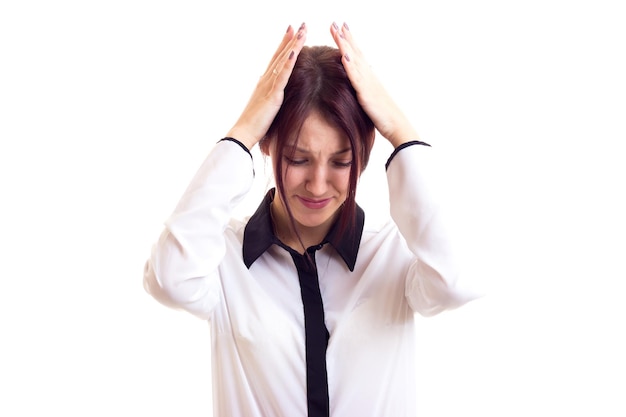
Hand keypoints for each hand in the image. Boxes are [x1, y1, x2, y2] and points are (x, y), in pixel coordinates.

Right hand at [227, 23, 307, 148]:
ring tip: (302, 31)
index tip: (292, 31)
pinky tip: (294, 53)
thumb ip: (270, 96)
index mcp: (265, 82)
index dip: (284, 44)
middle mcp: (265, 80)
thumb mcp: (265, 106)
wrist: (243, 133)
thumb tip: (274, 93)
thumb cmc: (254, 124)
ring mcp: (268, 86)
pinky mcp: (272, 95)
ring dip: (293, 45)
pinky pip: (282, 77)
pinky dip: (288, 64)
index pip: (276, 59)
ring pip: (283, 61)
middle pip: (280, 55)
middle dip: (291, 39)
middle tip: (301, 24)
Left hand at [330, 22, 419, 147]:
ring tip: (338, 31)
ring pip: (354, 60)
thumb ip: (364, 88)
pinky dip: (349, 66)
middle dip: (345, 37)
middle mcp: (368, 76)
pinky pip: (356, 78)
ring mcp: (367, 83)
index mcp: (369, 77)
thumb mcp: (371, 98)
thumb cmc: (383, 115)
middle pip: (355, 52)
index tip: (342, 28)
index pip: (357, 55)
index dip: (350, 41)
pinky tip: (344, 56)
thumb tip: (358, 84)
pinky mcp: (365, 94)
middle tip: (335, 22)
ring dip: (345, 45)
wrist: (396, 125)